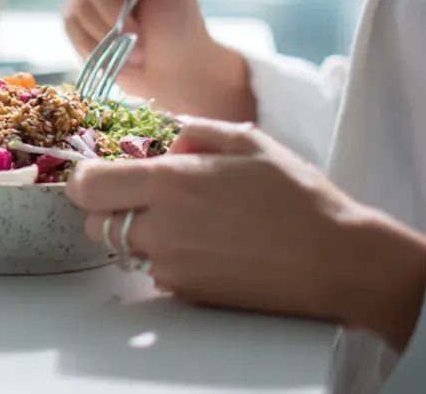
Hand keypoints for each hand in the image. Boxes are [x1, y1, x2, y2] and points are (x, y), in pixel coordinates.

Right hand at [62, 0, 253, 120]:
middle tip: (140, 31)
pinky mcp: (74, 23)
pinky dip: (96, 45)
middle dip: (115, 11)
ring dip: (111, 34)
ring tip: (135, 47)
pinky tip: (116, 52)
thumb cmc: (179, 20)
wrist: (173, 66)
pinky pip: (73, 29)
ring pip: (80, 8)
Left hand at [67, 118, 425, 349]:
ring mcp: (172, 266)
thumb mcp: (248, 142)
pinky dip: (166, 260)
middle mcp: (162, 227)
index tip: (104, 174)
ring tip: (183, 222)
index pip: (88, 186)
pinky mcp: (188, 293)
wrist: (338, 260)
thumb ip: (193, 133)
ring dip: (138, 235)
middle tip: (145, 198)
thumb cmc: (298, 196)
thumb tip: (163, 140)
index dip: (88, 179)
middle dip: (109, 208)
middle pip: (95, 223)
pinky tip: (205, 248)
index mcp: (170, 183)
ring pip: (123, 251)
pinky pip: (155, 273)